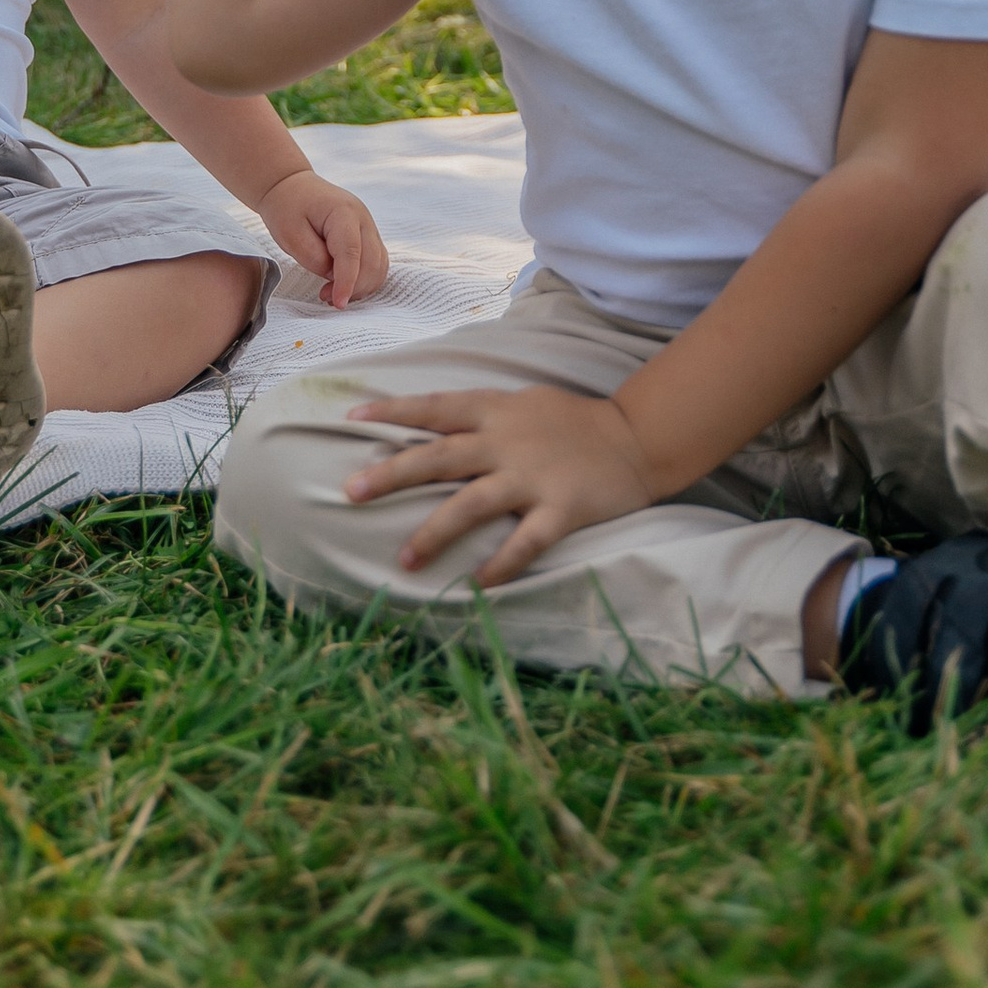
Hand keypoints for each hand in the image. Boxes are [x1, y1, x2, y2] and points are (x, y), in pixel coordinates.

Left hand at [257, 167, 390, 306]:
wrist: (292, 187)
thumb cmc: (288, 207)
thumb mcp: (289, 234)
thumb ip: (314, 257)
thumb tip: (334, 275)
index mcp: (343, 212)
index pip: (351, 252)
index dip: (347, 281)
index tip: (339, 303)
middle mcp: (363, 218)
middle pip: (371, 262)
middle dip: (353, 287)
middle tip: (324, 297)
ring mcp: (368, 227)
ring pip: (379, 266)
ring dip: (361, 286)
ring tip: (331, 292)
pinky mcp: (367, 236)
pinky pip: (376, 263)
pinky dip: (364, 279)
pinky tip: (343, 285)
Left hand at [344, 384, 657, 585]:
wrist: (636, 437)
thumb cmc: (569, 422)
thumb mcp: (521, 402)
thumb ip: (478, 415)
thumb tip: (427, 424)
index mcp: (494, 411)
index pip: (434, 406)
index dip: (392, 410)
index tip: (351, 416)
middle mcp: (507, 441)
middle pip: (439, 457)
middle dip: (393, 473)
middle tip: (351, 491)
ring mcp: (533, 476)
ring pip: (472, 503)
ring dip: (435, 532)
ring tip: (405, 560)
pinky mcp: (562, 509)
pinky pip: (526, 541)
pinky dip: (501, 563)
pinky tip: (476, 584)